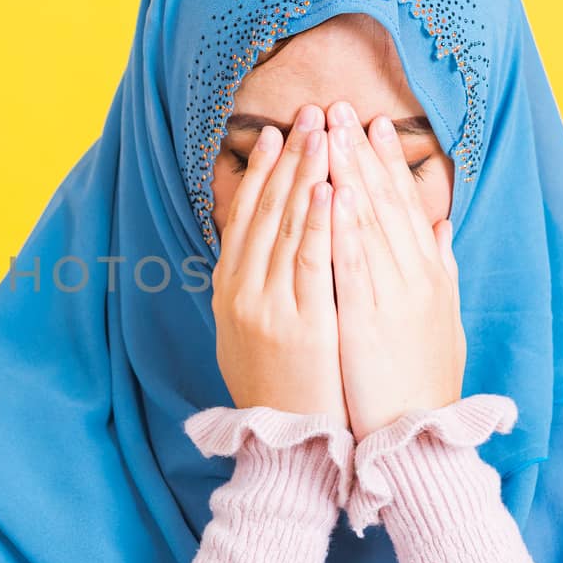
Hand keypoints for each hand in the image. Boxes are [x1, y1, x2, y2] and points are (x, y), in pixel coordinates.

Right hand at [212, 103, 346, 423]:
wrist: (286, 449)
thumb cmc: (279, 395)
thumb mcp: (253, 338)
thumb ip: (261, 292)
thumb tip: (268, 255)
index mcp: (230, 292)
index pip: (244, 218)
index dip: (262, 173)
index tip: (277, 134)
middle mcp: (241, 293)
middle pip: (264, 212)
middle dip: (289, 159)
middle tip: (307, 114)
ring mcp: (267, 307)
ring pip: (286, 227)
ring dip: (307, 174)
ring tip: (324, 132)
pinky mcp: (300, 324)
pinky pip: (311, 261)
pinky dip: (319, 221)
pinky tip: (332, 187)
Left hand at [324, 100, 465, 440]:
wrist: (418, 436)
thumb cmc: (422, 380)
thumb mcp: (440, 318)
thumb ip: (440, 268)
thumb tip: (440, 225)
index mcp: (427, 275)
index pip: (404, 205)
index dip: (387, 162)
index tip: (371, 124)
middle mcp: (413, 278)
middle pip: (384, 203)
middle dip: (360, 152)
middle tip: (340, 107)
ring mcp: (391, 298)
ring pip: (368, 224)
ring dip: (347, 174)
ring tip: (328, 132)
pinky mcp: (367, 322)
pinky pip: (352, 267)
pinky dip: (342, 228)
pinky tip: (329, 195)